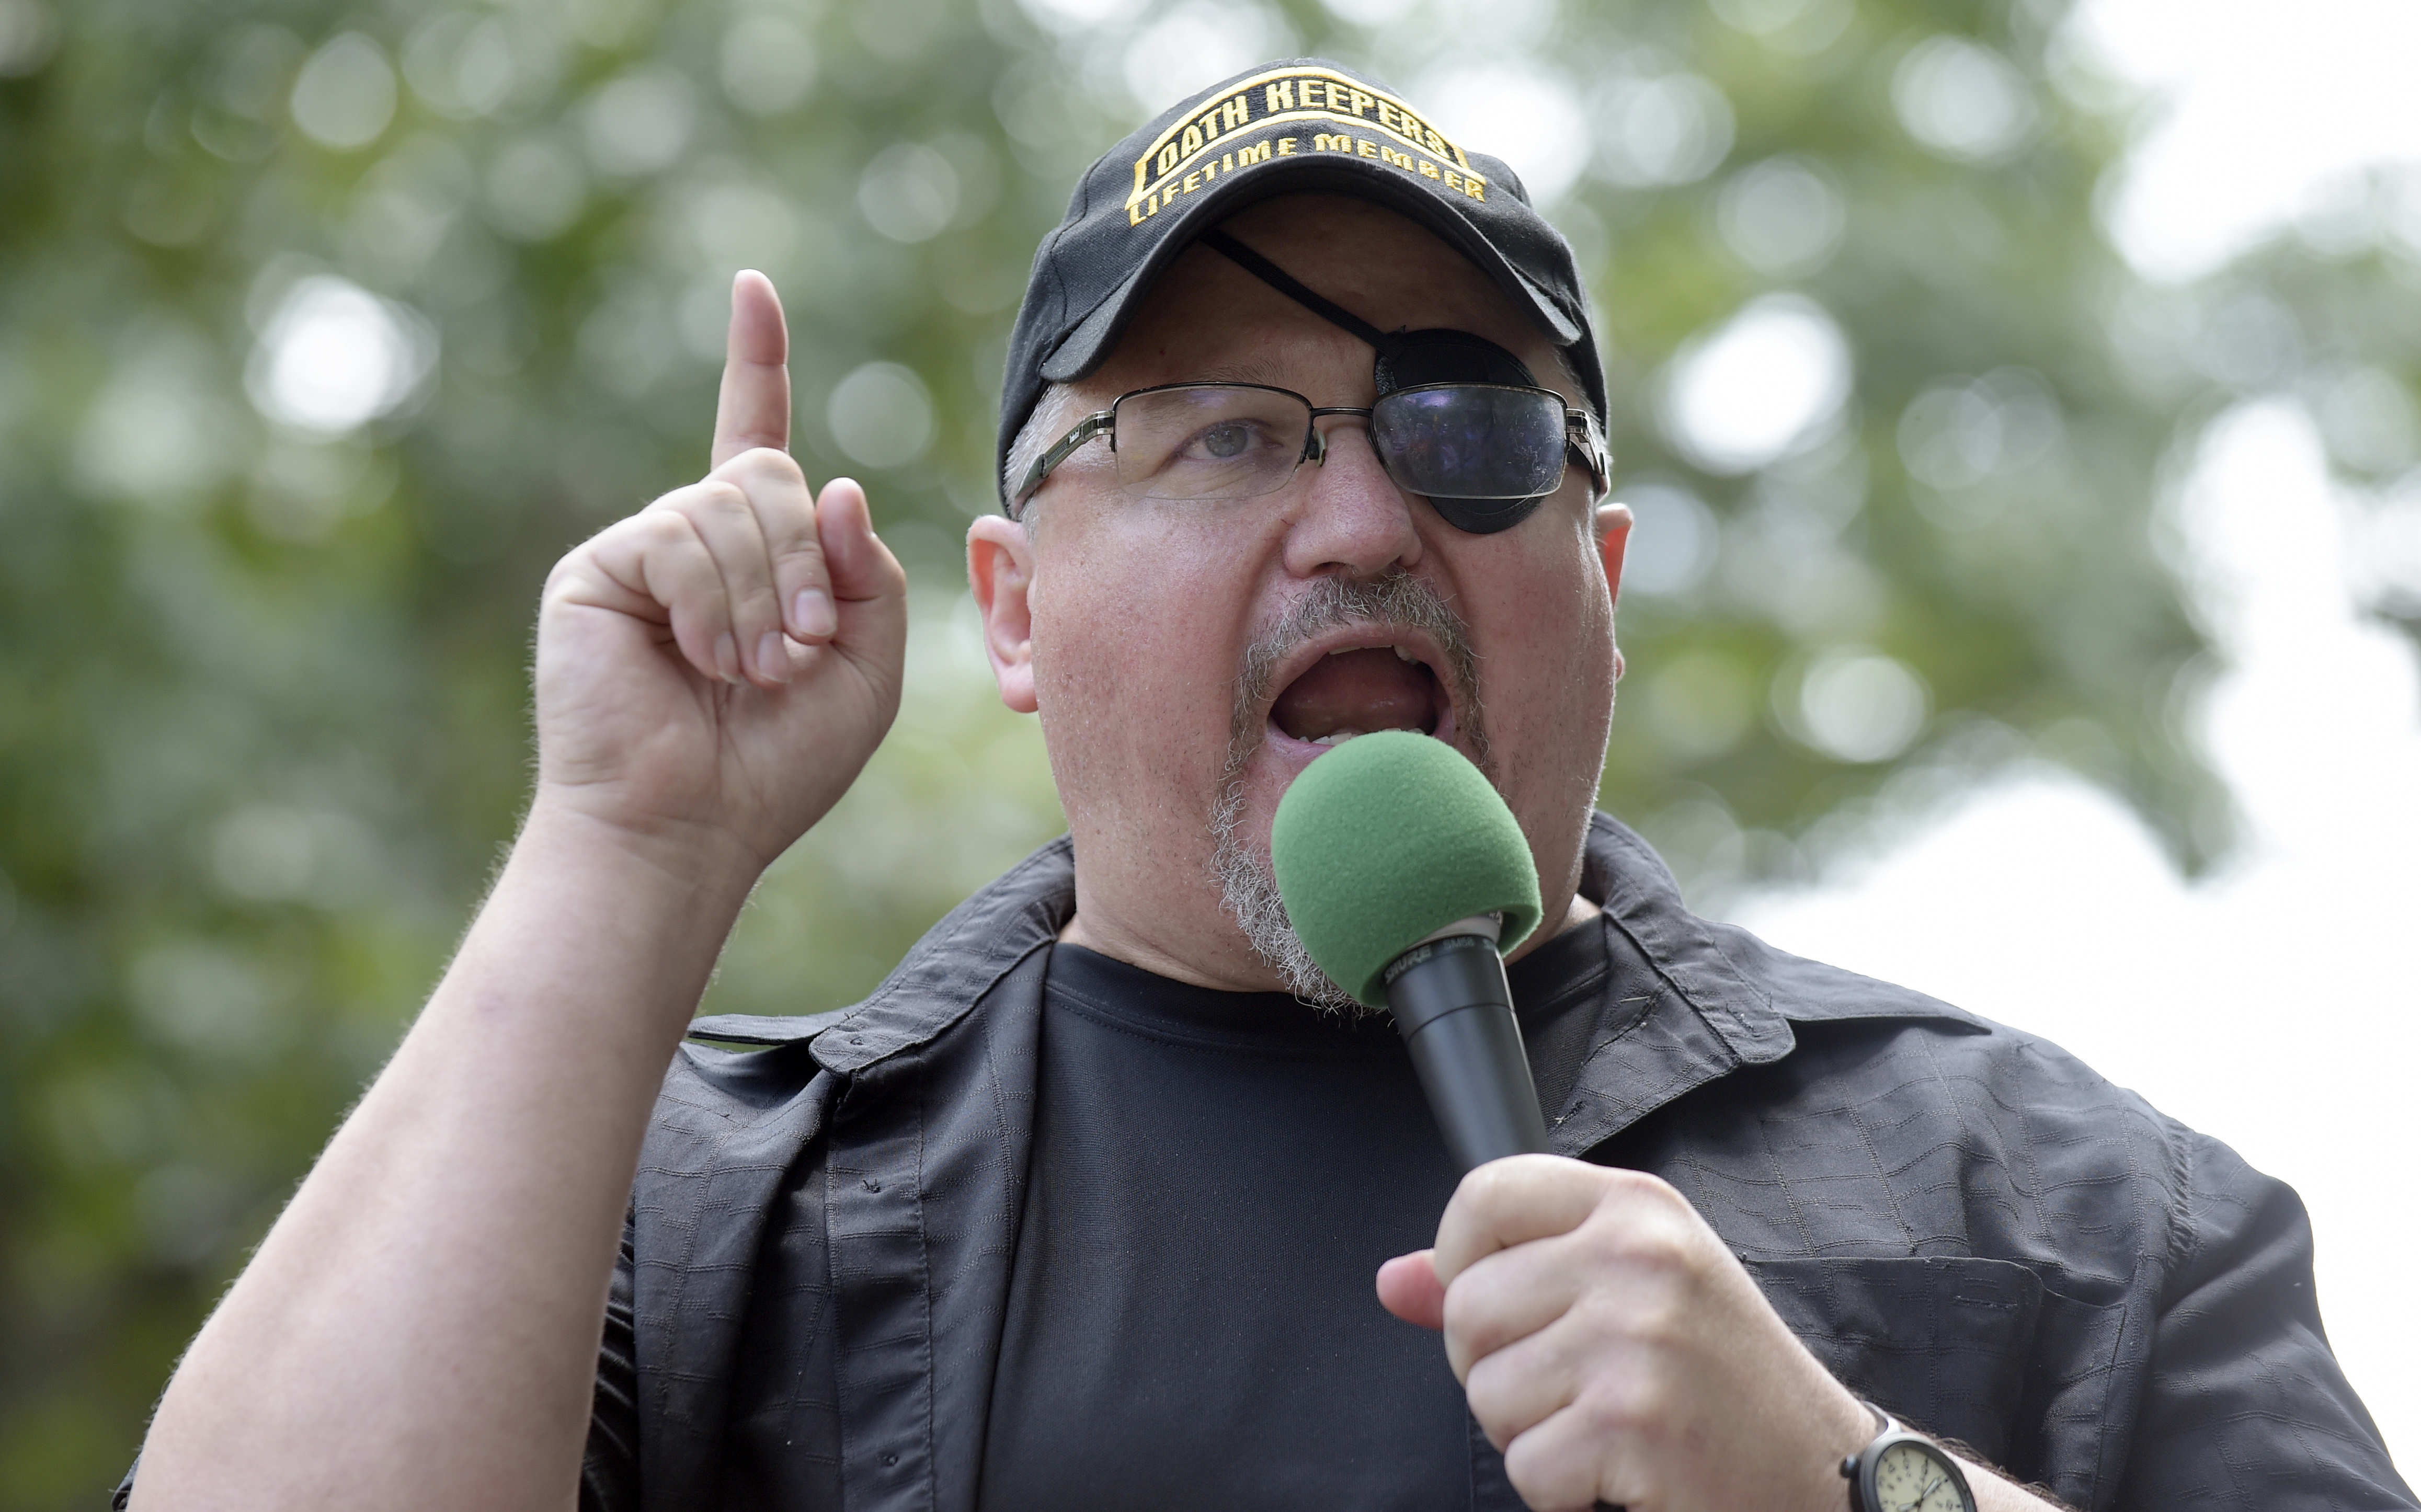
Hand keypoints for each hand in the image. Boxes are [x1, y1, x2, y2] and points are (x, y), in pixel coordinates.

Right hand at [533, 270, 907, 877]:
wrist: (690, 827)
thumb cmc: (775, 765)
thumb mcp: (866, 669)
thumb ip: (870, 576)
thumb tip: (838, 487)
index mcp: (754, 554)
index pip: (754, 434)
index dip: (756, 362)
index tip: (753, 289)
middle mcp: (693, 539)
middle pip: (769, 474)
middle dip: (804, 559)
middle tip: (799, 646)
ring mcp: (642, 550)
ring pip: (729, 506)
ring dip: (763, 594)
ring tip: (751, 671)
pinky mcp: (598, 570)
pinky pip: (678, 536)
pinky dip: (713, 602)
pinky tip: (702, 660)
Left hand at [1377, 1154, 1872, 1511]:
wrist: (1824, 1472)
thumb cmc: (1720, 1382)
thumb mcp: (1628, 1293)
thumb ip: (1507, 1275)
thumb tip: (1394, 1282)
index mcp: (1635, 1207)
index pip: (1483, 1193)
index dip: (1461, 1259)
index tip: (1502, 1306)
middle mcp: (1638, 1256)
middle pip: (1468, 1307)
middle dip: (1496, 1368)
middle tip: (1574, 1389)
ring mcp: (1638, 1337)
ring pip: (1487, 1392)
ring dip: (1531, 1434)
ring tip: (1606, 1428)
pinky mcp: (1633, 1422)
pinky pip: (1527, 1467)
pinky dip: (1561, 1490)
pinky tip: (1624, 1472)